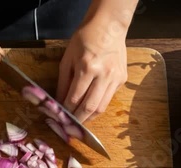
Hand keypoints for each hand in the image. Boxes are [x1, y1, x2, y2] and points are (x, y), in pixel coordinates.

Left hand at [56, 0, 136, 122]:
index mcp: (87, 67)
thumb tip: (59, 102)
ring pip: (101, 107)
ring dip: (89, 118)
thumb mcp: (67, 59)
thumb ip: (63, 83)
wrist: (109, 26)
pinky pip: (109, 99)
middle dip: (78, 121)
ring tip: (79, 122)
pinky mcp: (122, 80)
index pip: (75, 98)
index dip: (66, 112)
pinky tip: (89, 109)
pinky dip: (98, 107)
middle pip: (90, 107)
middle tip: (69, 128)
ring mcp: (115, 78)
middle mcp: (103, 75)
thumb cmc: (84, 39)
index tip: (59, 119)